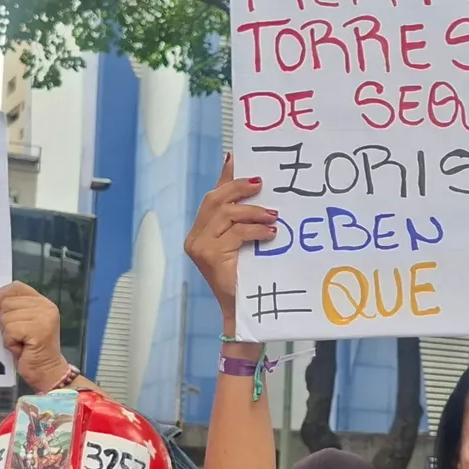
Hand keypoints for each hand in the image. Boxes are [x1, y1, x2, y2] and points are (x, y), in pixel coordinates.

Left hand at [0, 282, 69, 392]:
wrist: (46, 370)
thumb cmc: (31, 349)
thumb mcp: (22, 323)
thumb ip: (13, 309)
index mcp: (43, 302)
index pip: (16, 287)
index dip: (0, 295)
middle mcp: (47, 306)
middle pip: (8, 302)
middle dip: (5, 321)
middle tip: (18, 335)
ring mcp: (45, 318)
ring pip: (7, 317)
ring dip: (8, 333)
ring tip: (20, 342)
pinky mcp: (39, 330)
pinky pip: (10, 330)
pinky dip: (10, 342)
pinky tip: (21, 348)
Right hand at [184, 154, 277, 322]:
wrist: (244, 311)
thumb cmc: (248, 279)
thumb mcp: (245, 244)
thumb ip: (245, 221)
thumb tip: (256, 189)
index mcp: (200, 233)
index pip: (212, 198)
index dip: (225, 177)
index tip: (236, 157)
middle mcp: (195, 238)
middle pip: (214, 200)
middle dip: (238, 187)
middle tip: (261, 183)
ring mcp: (199, 247)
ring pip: (225, 214)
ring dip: (253, 211)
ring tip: (273, 215)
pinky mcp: (209, 256)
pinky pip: (235, 232)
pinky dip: (255, 229)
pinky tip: (270, 232)